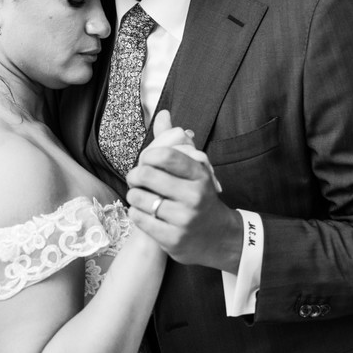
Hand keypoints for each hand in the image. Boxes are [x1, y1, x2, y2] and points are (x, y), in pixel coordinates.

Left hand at [126, 111, 242, 270]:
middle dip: (134, 175)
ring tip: (141, 197)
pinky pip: (139, 218)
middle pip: (146, 175)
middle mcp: (193, 196)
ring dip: (134, 195)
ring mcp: (183, 219)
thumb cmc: (199, 197)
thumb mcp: (195, 169)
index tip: (146, 161)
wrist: (218, 237)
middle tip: (136, 179)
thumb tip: (162, 113)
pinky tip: (144, 212)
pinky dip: (136, 213)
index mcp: (199, 175)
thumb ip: (175, 142)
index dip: (148, 155)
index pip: (166, 155)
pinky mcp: (172, 239)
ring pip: (138, 198)